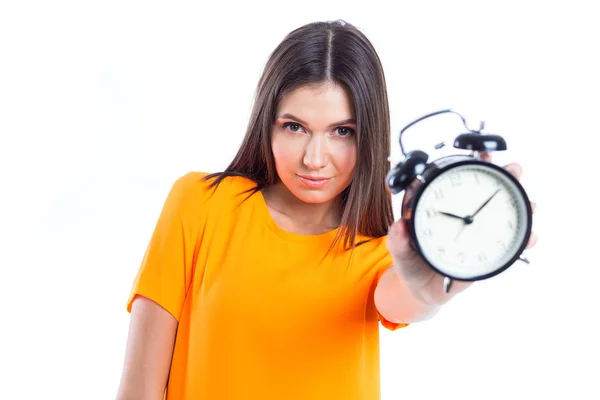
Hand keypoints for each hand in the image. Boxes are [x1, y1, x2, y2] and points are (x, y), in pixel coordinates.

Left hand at [386, 153, 537, 304]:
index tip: (483, 153)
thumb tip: (399, 227)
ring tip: (531, 204)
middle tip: (514, 169)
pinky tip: (530, 238)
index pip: (462, 178)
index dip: (475, 163)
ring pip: (508, 213)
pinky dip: (525, 239)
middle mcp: (467, 214)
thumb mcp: (401, 250)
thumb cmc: (411, 262)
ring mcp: (482, 232)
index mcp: (444, 205)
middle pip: (492, 189)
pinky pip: (512, 244)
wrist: (422, 289)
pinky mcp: (492, 252)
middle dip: (508, 175)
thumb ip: (398, 240)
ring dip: (523, 205)